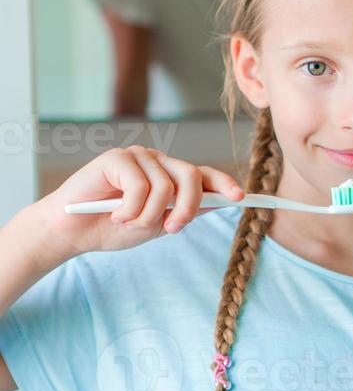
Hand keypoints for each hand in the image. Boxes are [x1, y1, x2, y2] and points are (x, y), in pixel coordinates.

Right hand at [38, 145, 244, 259]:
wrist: (72, 233)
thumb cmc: (112, 228)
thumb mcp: (155, 224)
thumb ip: (183, 211)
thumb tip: (221, 203)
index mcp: (169, 176)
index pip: (203, 175)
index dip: (223, 183)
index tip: (241, 198)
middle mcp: (157, 162)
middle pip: (191, 176)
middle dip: (188, 207)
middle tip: (171, 228)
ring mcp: (137, 157)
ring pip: (165, 186)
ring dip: (148, 215)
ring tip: (127, 223)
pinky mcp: (116, 157)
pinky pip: (140, 186)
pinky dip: (130, 209)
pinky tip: (114, 214)